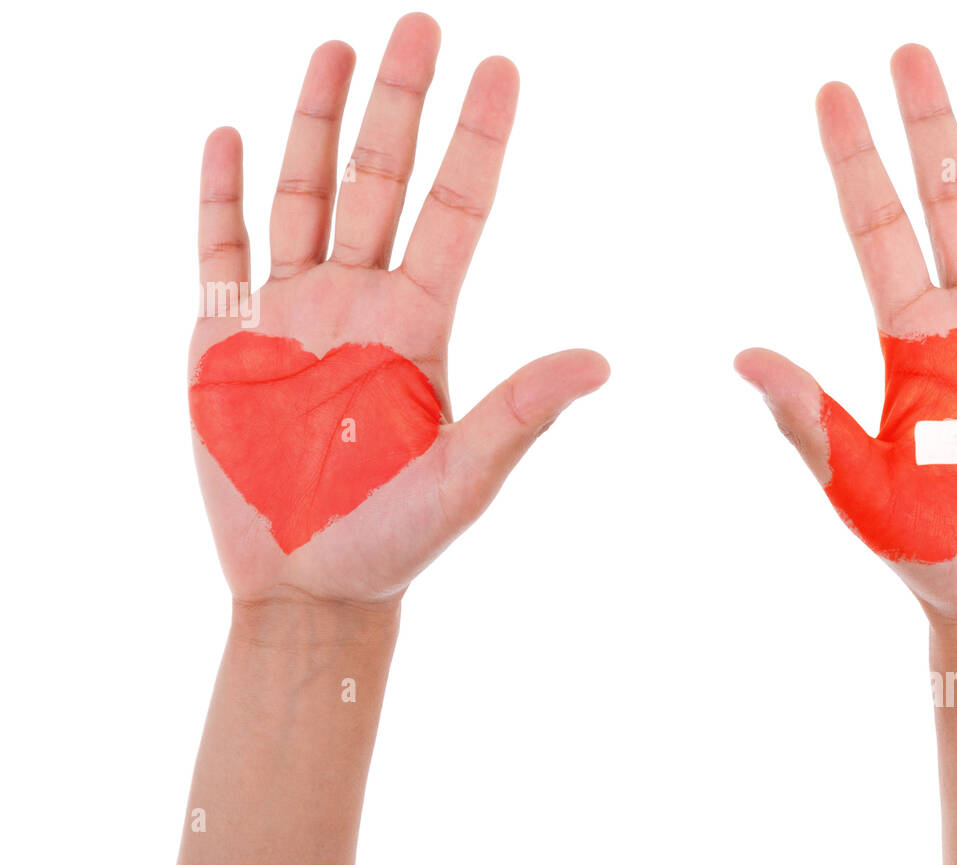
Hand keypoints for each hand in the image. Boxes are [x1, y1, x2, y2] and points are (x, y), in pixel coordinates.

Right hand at [190, 13, 607, 606]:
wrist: (306, 585)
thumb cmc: (392, 540)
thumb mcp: (464, 477)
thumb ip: (521, 412)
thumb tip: (605, 361)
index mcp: (419, 325)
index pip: (456, 209)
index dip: (477, 139)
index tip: (502, 69)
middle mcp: (360, 302)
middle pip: (382, 182)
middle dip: (400, 104)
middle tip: (421, 24)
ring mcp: (293, 311)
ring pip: (304, 194)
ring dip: (317, 123)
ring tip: (337, 50)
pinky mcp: (226, 336)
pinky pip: (221, 247)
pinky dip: (219, 193)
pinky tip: (229, 133)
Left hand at [736, 45, 956, 644]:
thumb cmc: (931, 553)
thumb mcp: (860, 485)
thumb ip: (809, 416)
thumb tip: (737, 354)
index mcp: (911, 342)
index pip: (877, 226)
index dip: (856, 160)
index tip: (832, 92)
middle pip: (949, 202)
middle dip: (931, 128)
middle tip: (910, 51)